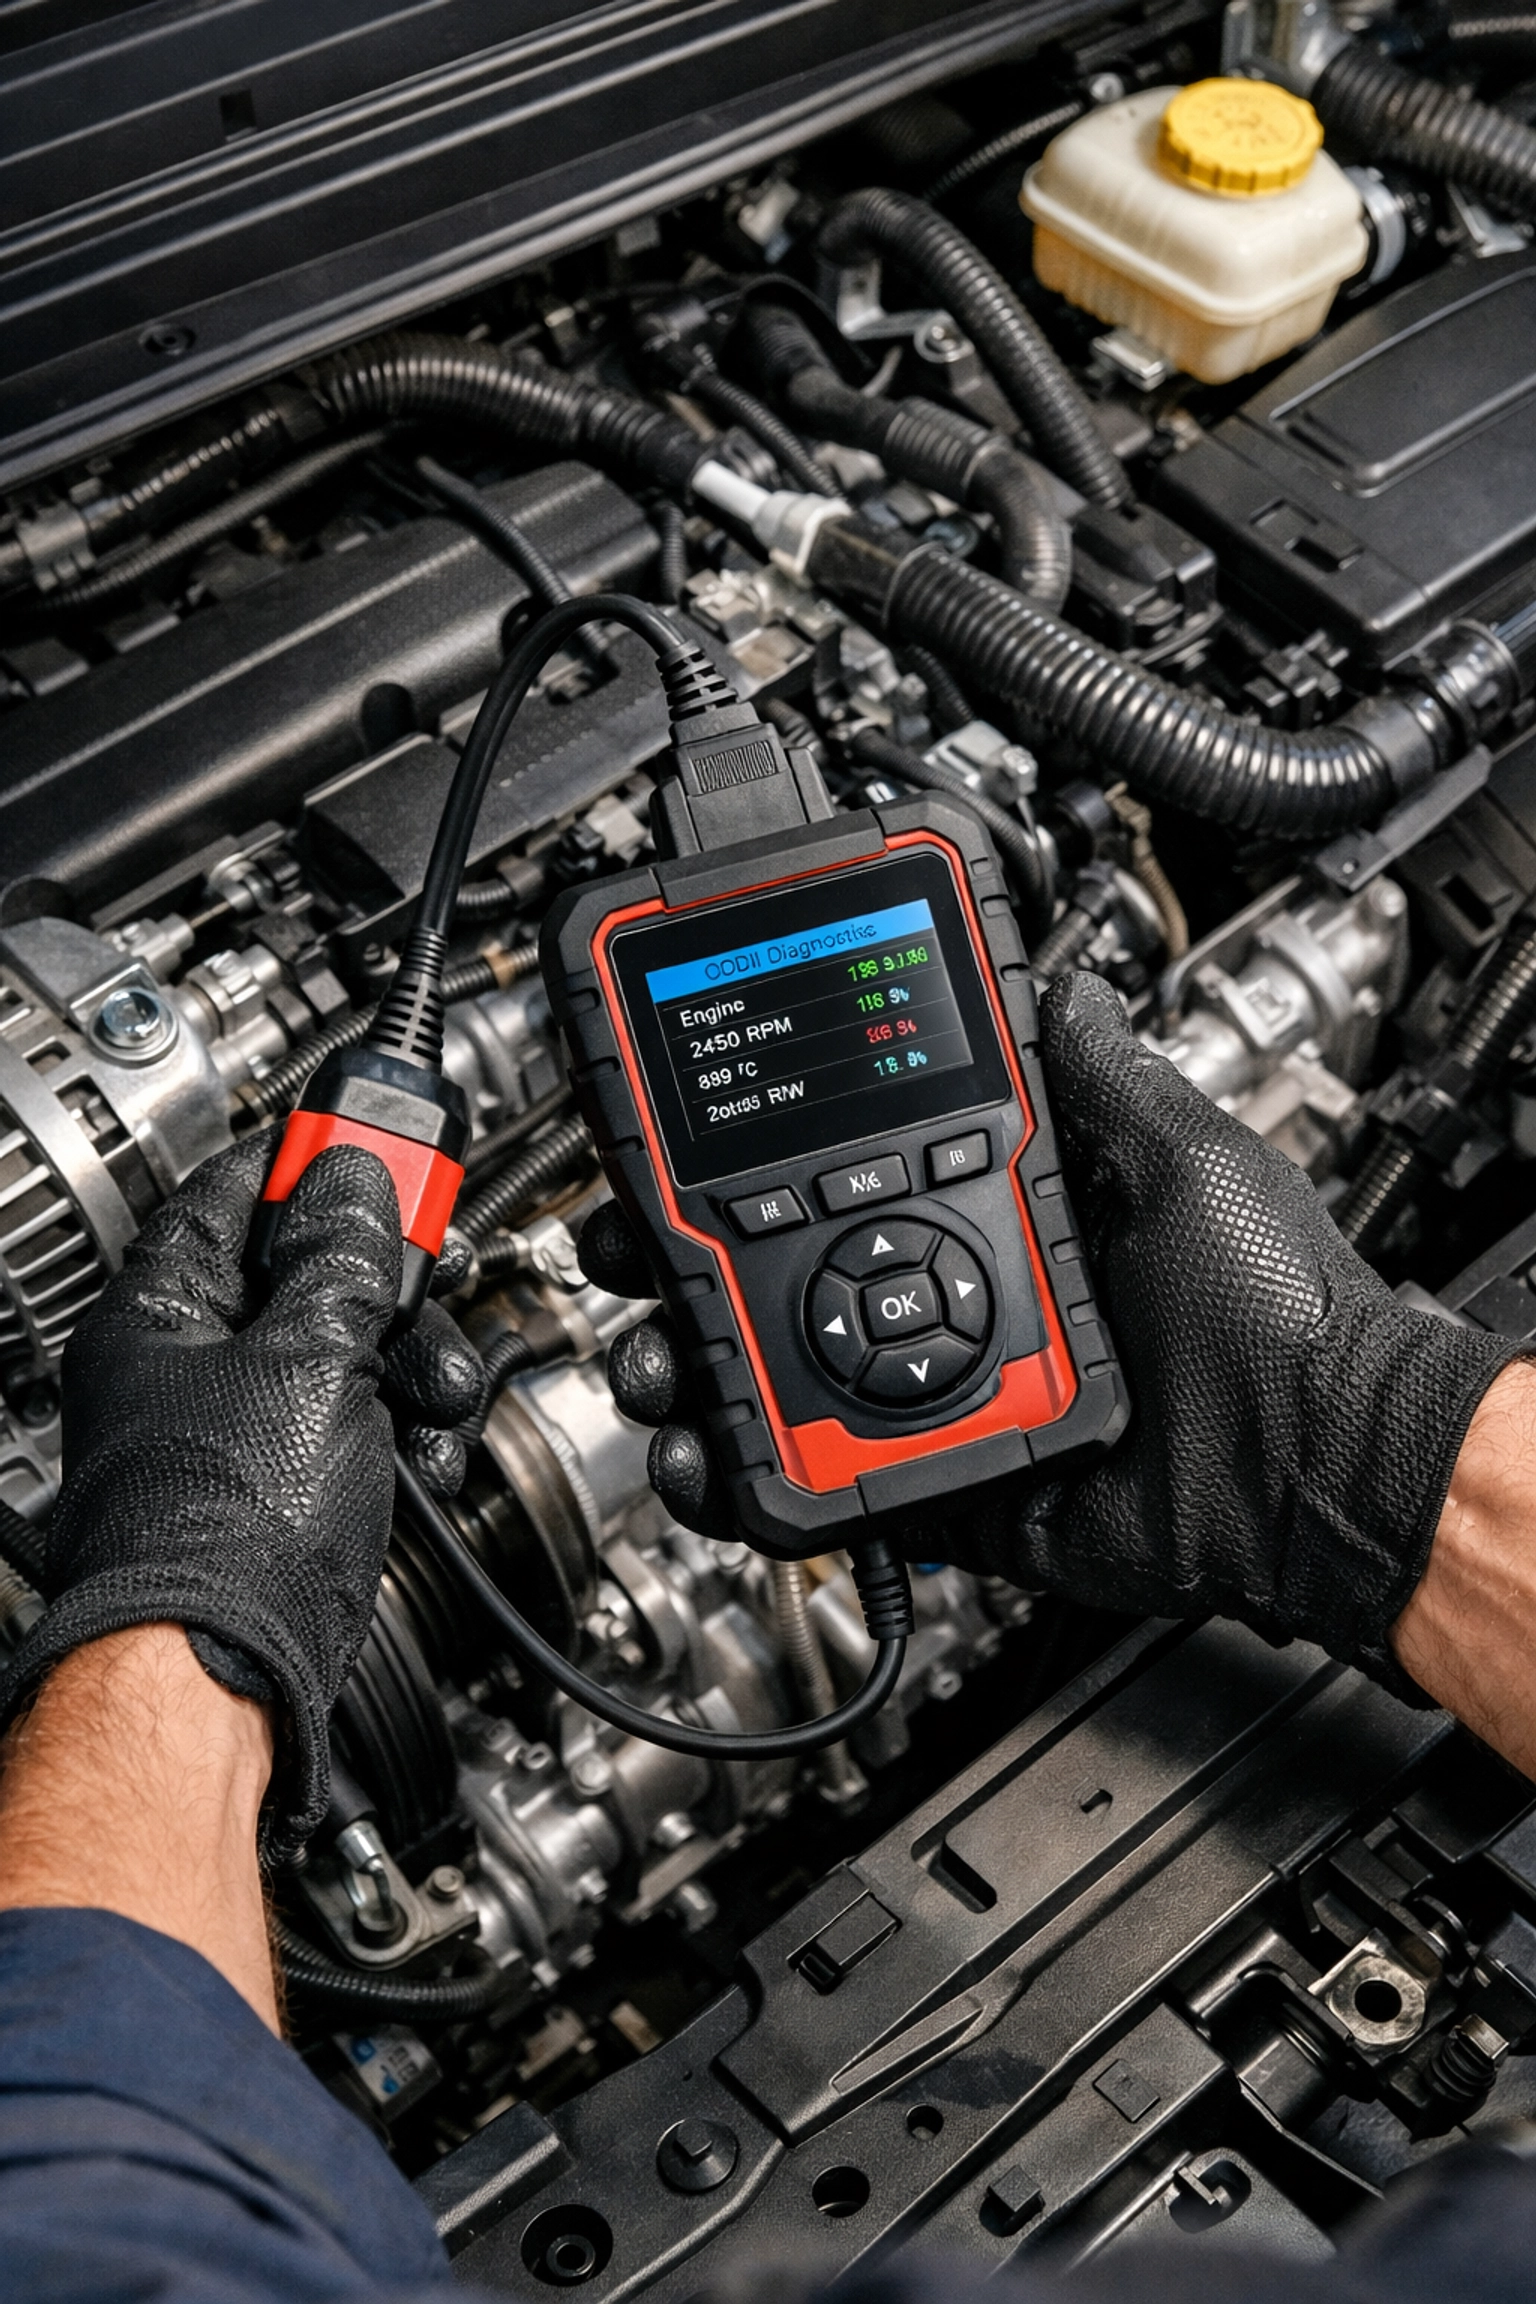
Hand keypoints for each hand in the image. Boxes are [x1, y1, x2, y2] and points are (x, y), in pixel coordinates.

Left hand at [0, 1133, 485, 1857]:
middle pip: (301, 1277)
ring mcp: (227, 1436)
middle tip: (425, 1287)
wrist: (228, 1683)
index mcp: (158, 1316)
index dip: (314, 1159)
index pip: (235, 1191)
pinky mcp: (272, 1495)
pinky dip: (395, 1435)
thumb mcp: (313, 1360)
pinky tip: (420, 1456)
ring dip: (407, 1370)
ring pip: (339, 1356)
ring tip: (434, 1402)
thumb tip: (354, 1178)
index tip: (375, 1140)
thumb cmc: (229, 1534)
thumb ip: (343, 1259)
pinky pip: (347, 1429)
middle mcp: (180, 1371)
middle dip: (386, 1289)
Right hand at [590, 977, 1516, 1696]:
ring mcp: (941, 1398)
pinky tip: (701, 1459)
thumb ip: (1103, 1076)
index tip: (691, 1134)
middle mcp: (954, 1303)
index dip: (761, 1158)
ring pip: (791, 1384)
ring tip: (652, 1355)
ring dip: (700, 1371)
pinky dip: (754, 1489)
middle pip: (789, 1281)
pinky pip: (834, 1490)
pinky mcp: (945, 1488)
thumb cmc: (1276, 1313)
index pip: (849, 1173)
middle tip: (630, 1245)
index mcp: (998, 1220)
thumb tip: (1060, 983)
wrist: (1316, 1463)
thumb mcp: (1183, 1156)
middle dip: (689, 1264)